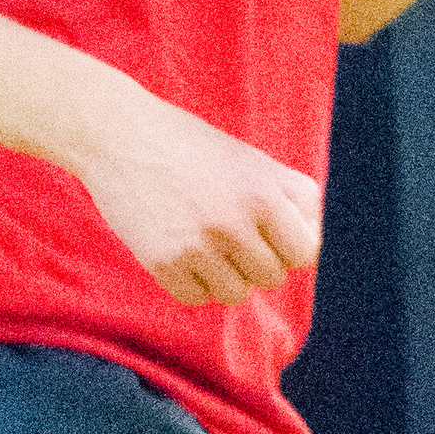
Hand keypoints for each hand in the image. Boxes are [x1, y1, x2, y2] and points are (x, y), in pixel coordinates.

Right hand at [79, 94, 322, 306]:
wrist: (118, 135)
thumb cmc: (191, 145)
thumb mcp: (251, 160)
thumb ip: (290, 197)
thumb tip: (316, 244)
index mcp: (264, 193)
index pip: (304, 253)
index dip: (289, 246)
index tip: (270, 234)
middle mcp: (234, 223)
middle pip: (270, 277)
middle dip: (255, 260)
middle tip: (229, 233)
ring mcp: (198, 246)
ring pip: (234, 294)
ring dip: (224, 275)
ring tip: (204, 242)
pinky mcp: (163, 263)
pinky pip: (196, 297)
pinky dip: (191, 282)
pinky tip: (179, 250)